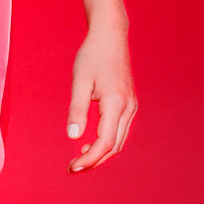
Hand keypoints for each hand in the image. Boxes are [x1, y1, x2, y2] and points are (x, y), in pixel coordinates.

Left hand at [66, 23, 135, 172]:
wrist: (110, 36)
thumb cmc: (92, 55)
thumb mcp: (79, 81)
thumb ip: (77, 110)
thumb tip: (72, 136)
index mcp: (116, 103)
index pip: (105, 143)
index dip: (89, 159)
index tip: (73, 167)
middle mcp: (128, 107)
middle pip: (114, 146)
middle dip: (94, 160)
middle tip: (73, 167)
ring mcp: (131, 106)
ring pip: (118, 140)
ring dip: (101, 153)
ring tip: (79, 157)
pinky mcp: (128, 103)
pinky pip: (119, 130)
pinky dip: (106, 141)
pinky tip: (90, 141)